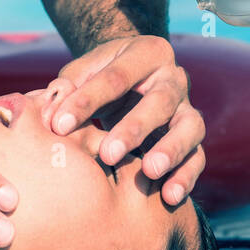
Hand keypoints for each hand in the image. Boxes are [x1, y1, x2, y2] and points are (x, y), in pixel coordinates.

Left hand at [41, 36, 204, 205]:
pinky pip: (198, 156)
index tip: (59, 125)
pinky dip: (186, 176)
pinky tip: (170, 196)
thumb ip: (67, 88)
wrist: (132, 80)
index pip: (117, 76)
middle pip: (160, 100)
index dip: (87, 100)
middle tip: (108, 154)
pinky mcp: (193, 136)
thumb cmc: (100, 78)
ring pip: (189, 127)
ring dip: (171, 150)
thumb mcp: (83, 72)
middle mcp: (174, 77)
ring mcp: (187, 107)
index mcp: (147, 52)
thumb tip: (51, 114)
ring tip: (150, 171)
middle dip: (134, 128)